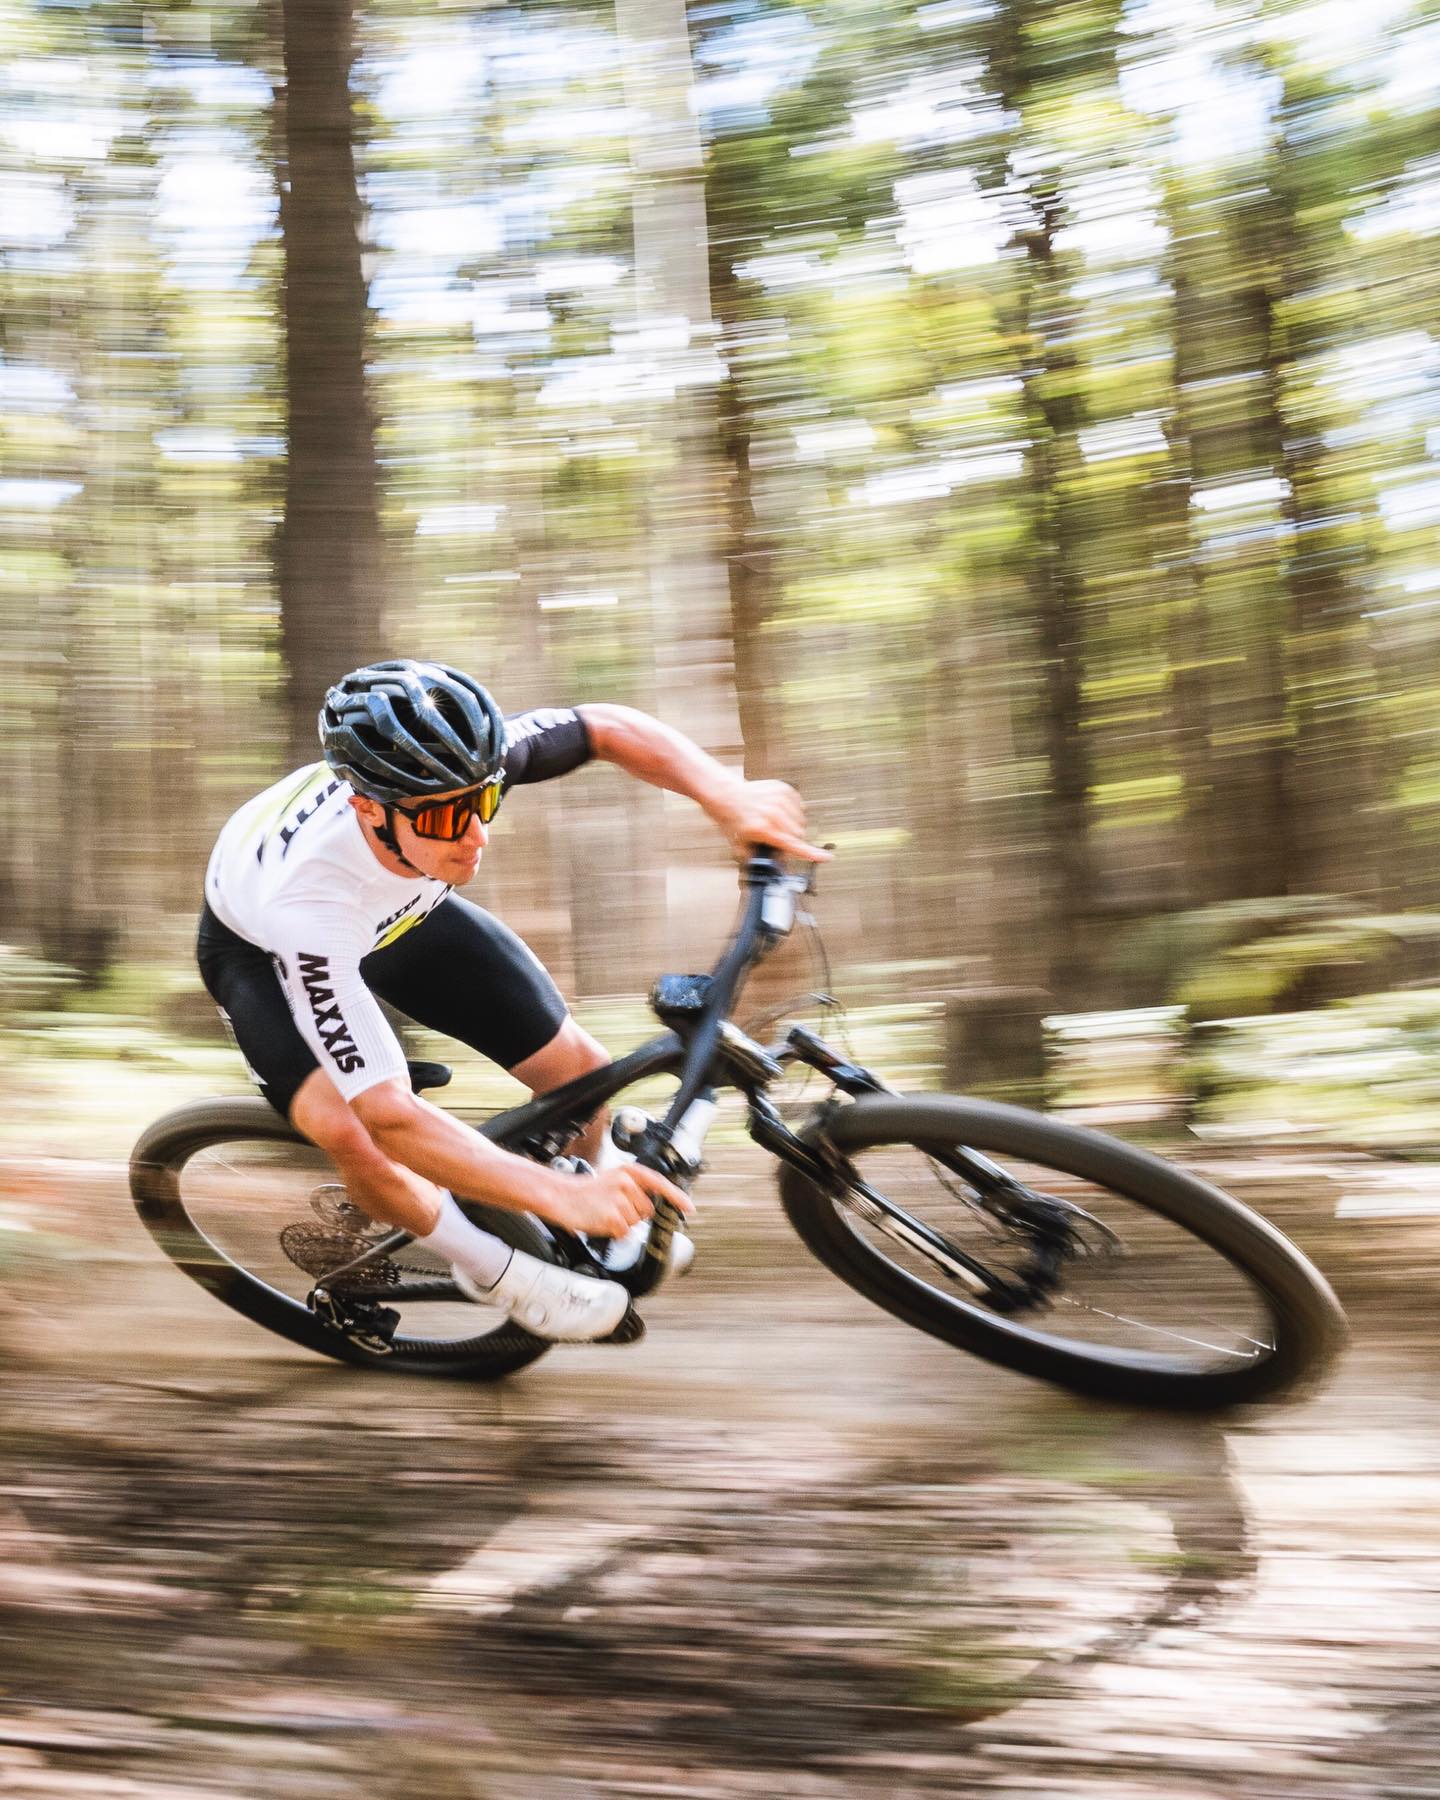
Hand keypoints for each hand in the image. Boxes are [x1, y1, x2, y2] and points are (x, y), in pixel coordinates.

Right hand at [550, 1163, 693, 1237]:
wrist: (561, 1196)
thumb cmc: (586, 1191)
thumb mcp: (614, 1179)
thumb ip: (635, 1188)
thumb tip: (653, 1203)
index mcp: (629, 1172)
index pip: (660, 1183)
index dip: (677, 1197)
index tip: (689, 1208)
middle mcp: (627, 1183)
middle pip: (647, 1210)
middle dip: (633, 1214)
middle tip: (613, 1208)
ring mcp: (619, 1199)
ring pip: (635, 1223)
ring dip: (622, 1224)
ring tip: (604, 1213)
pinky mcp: (611, 1216)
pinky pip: (623, 1233)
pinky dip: (614, 1233)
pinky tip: (601, 1222)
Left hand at [710, 778, 830, 863]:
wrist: (727, 795)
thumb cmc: (733, 818)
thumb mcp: (741, 844)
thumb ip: (756, 858)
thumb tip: (769, 869)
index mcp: (766, 829)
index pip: (794, 845)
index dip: (812, 853)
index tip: (827, 857)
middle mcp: (774, 814)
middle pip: (799, 834)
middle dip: (792, 839)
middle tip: (777, 837)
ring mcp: (780, 800)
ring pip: (801, 820)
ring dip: (793, 825)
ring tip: (776, 822)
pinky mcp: (784, 789)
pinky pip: (799, 805)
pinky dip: (793, 810)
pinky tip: (779, 811)